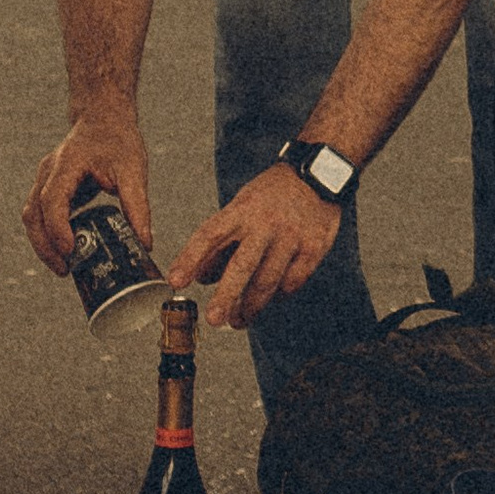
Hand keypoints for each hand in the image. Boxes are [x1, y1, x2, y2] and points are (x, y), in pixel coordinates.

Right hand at [23, 101, 152, 273]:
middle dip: (45, 246)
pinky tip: (65, 249)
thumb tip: (145, 243)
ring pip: (31, 216)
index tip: (70, 252)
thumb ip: (138, 206)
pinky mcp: (48, 186)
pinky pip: (39, 214)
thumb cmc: (119, 140)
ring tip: (63, 266)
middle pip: (33, 214)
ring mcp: (44, 178)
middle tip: (64, 270)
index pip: (52, 200)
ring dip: (42, 244)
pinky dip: (47, 234)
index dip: (58, 229)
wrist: (104, 117)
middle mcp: (48, 172)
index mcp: (66, 164)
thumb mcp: (134, 171)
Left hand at [168, 164, 340, 331]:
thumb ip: (222, 241)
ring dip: (251, 306)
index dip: (190, 259)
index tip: (176, 282)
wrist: (318, 174)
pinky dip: (279, 293)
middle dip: (226, 296)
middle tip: (214, 319)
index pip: (209, 235)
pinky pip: (292, 281)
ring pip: (268, 280)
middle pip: (242, 265)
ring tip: (239, 320)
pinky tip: (272, 295)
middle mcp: (265, 224)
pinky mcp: (313, 247)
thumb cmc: (272, 195)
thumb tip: (202, 277)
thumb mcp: (241, 206)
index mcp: (242, 211)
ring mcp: (291, 236)